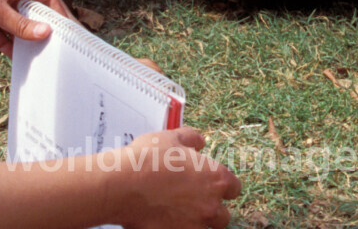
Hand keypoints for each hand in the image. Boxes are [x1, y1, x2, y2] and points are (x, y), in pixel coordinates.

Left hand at [0, 0, 59, 56]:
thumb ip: (19, 23)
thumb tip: (45, 33)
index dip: (56, 11)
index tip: (66, 29)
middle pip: (30, 11)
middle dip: (39, 28)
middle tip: (51, 45)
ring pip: (15, 24)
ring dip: (22, 38)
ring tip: (34, 55)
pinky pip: (0, 33)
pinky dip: (6, 43)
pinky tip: (13, 56)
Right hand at [111, 127, 240, 228]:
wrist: (123, 185)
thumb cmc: (148, 159)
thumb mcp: (171, 137)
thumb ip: (191, 138)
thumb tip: (200, 142)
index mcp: (215, 178)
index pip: (234, 188)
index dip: (223, 187)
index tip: (212, 186)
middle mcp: (210, 205)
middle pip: (222, 216)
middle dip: (211, 211)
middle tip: (194, 203)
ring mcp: (194, 225)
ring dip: (196, 223)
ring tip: (179, 215)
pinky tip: (166, 221)